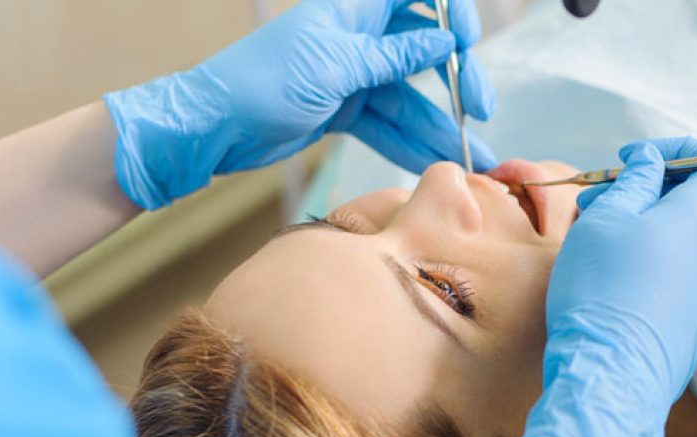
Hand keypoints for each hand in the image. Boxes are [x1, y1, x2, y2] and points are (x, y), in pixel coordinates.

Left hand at [104, 0, 496, 208]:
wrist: (214, 128)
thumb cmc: (262, 83)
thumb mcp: (335, 67)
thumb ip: (393, 57)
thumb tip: (445, 41)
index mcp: (354, 10)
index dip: (449, 12)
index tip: (467, 43)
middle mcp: (358, 38)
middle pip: (424, 51)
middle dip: (457, 81)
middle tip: (482, 111)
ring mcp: (352, 75)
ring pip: (409, 97)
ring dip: (440, 125)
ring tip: (473, 157)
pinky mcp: (344, 110)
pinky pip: (388, 124)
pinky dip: (409, 143)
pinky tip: (435, 161)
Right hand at [504, 137, 696, 436]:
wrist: (611, 373)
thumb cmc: (602, 288)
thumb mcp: (608, 218)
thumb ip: (636, 181)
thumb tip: (653, 161)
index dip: (678, 151)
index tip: (635, 157)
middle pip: (695, 205)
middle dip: (648, 193)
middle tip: (598, 201)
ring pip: (684, 244)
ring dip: (647, 231)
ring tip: (598, 243)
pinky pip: (682, 279)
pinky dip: (654, 266)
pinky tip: (614, 281)